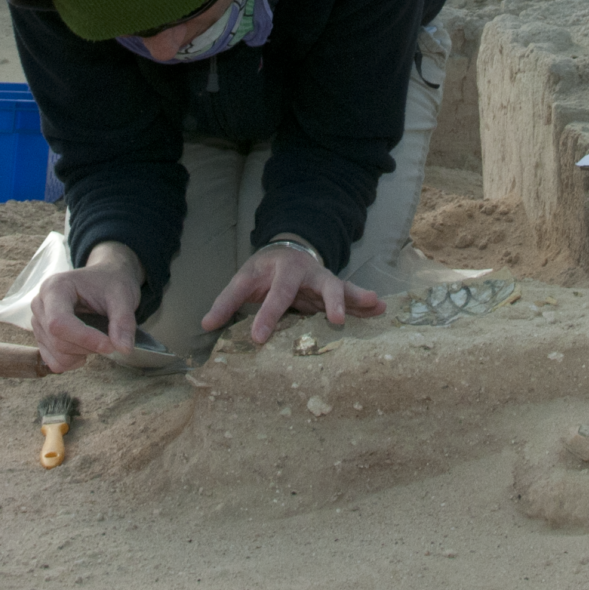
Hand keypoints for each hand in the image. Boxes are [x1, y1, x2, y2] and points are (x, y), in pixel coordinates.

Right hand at [29, 241, 141, 373]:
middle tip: (110, 338)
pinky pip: (55, 363)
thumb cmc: (111, 284)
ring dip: (83, 354)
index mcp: (54, 288)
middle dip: (88, 347)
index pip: (59, 322)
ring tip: (97, 337)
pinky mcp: (42, 338)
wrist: (105, 280)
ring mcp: (38, 322)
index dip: (85, 338)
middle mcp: (40, 304)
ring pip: (58, 355)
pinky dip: (74, 361)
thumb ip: (123, 321)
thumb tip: (124, 349)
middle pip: (58, 342)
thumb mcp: (123, 296)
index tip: (111, 345)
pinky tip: (85, 346)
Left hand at [200, 239, 385, 345]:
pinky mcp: (335, 292)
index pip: (275, 295)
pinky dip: (367, 304)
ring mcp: (325, 282)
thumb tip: (206, 324)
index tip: (257, 338)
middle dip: (330, 300)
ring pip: (344, 288)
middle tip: (335, 319)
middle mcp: (309, 273)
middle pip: (323, 283)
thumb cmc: (263, 271)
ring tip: (376, 304)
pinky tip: (382, 311)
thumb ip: (227, 301)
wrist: (286, 251)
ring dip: (359, 298)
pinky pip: (353, 298)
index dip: (266, 316)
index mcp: (283, 271)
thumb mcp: (243, 280)